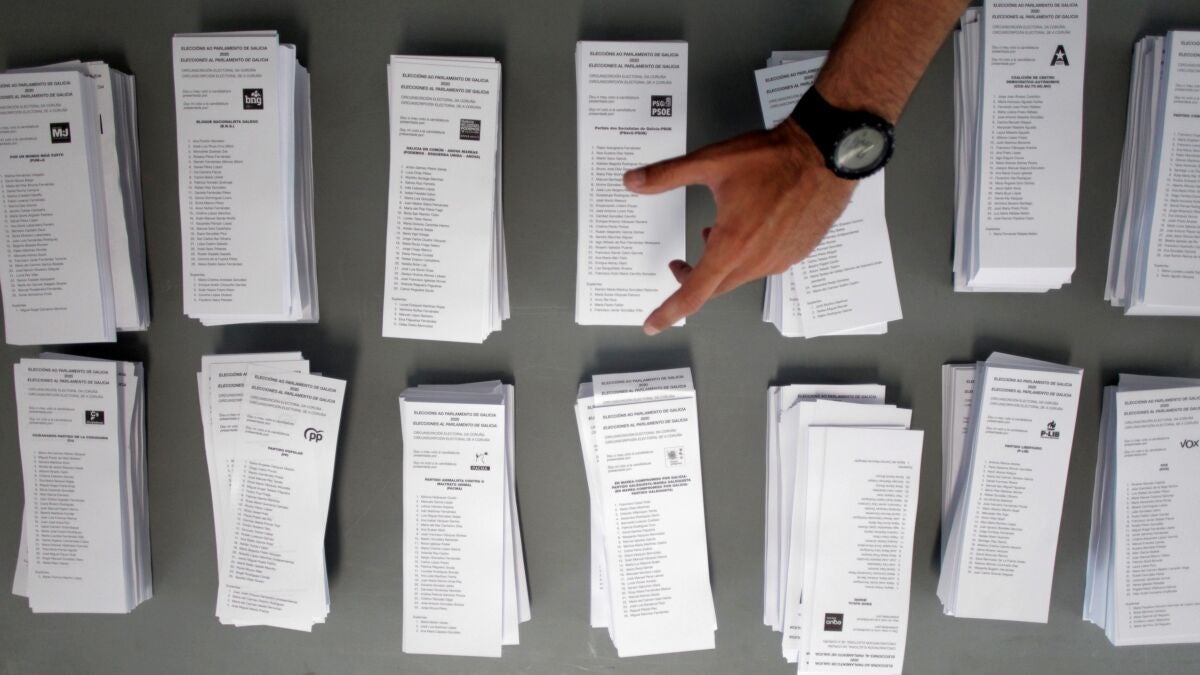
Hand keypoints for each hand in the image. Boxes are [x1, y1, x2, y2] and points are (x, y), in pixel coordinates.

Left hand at [624, 119, 855, 334]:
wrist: (827, 153)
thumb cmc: (772, 158)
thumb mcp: (712, 162)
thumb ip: (668, 175)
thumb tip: (632, 181)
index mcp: (731, 247)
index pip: (693, 293)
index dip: (668, 311)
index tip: (652, 325)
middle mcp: (756, 262)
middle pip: (715, 287)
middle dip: (692, 279)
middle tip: (678, 265)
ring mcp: (780, 260)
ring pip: (739, 275)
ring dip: (721, 262)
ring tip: (713, 233)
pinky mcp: (797, 253)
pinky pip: (763, 265)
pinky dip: (746, 256)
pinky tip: (747, 229)